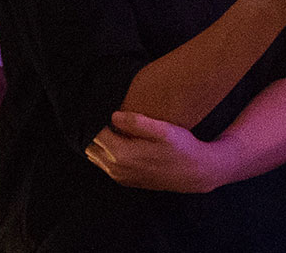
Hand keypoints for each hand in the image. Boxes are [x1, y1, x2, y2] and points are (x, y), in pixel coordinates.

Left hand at [88, 110, 220, 191]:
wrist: (195, 173)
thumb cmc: (181, 148)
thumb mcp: (163, 130)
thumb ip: (137, 122)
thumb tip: (113, 115)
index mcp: (122, 154)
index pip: (95, 133)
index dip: (95, 118)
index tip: (98, 106)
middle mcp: (117, 168)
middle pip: (91, 145)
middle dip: (93, 129)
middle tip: (102, 113)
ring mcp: (120, 176)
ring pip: (95, 156)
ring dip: (98, 141)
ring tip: (109, 124)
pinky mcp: (125, 180)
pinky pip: (104, 165)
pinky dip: (104, 152)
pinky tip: (117, 139)